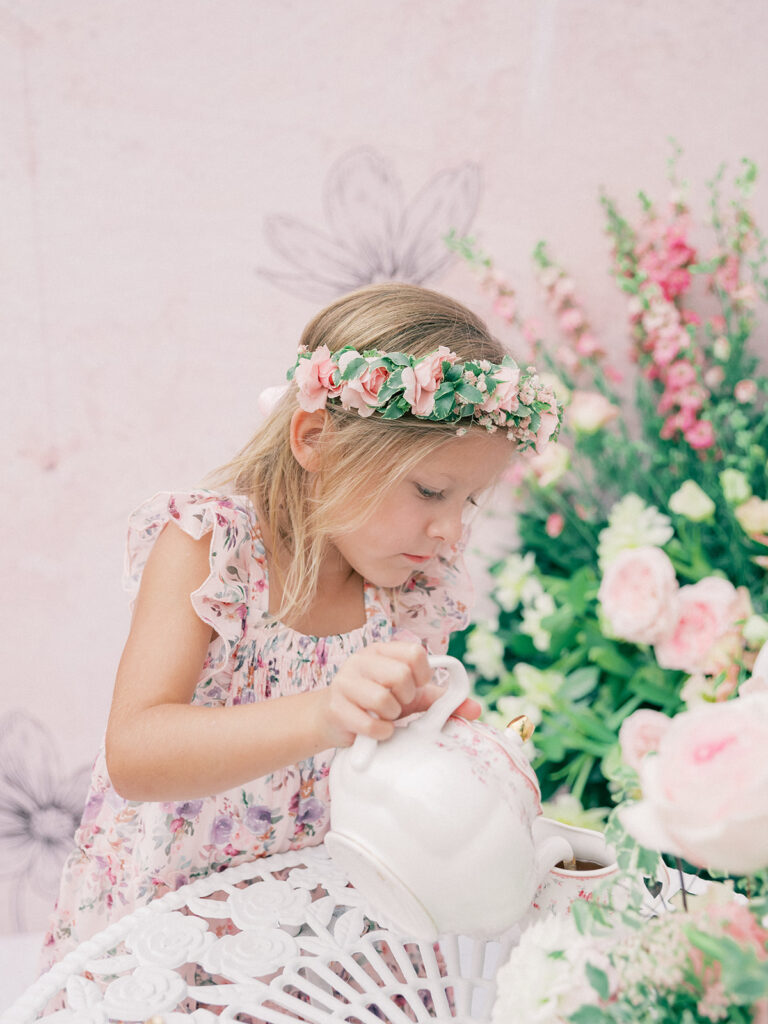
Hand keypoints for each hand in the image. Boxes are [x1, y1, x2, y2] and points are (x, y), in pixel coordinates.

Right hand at [323, 641, 441, 747]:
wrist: (331, 719)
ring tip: (385, 716)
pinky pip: (369, 724)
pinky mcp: (336, 707)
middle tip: (398, 705)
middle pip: (400, 676)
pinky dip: (381, 733)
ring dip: (391, 716)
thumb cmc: (375, 704)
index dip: (422, 675)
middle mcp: (362, 660)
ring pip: (383, 700)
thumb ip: (439, 700)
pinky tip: (377, 731)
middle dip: (406, 698)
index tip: (415, 688)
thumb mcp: (408, 696)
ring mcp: (345, 682)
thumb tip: (477, 710)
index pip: (415, 653)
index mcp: (382, 650)